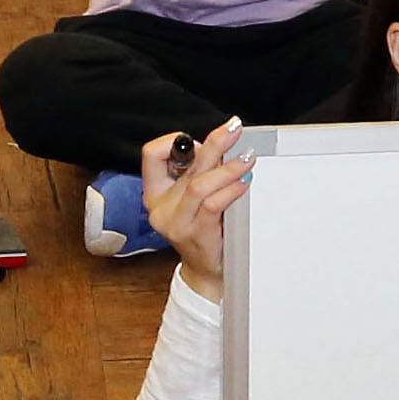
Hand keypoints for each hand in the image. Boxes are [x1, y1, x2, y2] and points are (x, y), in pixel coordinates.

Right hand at [143, 120, 249, 283]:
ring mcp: (176, 222)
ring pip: (199, 185)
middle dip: (213, 143)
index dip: (172, 141)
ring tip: (247, 158)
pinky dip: (231, 190)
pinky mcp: (195, 234)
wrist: (208, 271)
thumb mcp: (192, 199)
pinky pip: (213, 205)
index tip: (197, 140)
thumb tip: (220, 146)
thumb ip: (198, 174)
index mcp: (154, 193)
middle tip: (234, 128)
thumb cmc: (202, 231)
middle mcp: (160, 206)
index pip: (151, 155)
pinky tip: (243, 182)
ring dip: (227, 168)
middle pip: (185, 165)